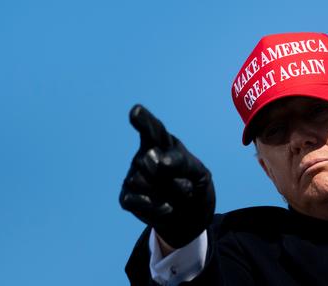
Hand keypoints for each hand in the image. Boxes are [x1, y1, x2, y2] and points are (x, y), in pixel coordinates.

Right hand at [120, 104, 215, 247]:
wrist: (191, 217)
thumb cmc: (195, 187)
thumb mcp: (200, 174)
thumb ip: (182, 163)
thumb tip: (157, 161)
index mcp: (164, 143)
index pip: (153, 129)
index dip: (144, 120)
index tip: (136, 111)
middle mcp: (144, 155)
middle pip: (149, 159)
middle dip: (168, 174)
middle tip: (184, 184)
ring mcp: (133, 175)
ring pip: (141, 180)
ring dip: (164, 192)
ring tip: (175, 195)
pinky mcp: (127, 196)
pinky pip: (135, 200)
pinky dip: (155, 206)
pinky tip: (168, 207)